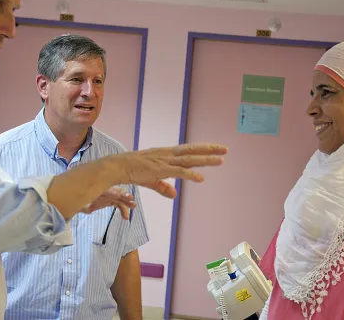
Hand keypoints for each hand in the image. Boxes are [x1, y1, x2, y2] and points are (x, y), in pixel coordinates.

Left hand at [79, 186, 135, 219]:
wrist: (82, 201)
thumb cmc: (81, 202)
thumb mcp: (82, 205)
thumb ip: (85, 207)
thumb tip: (88, 208)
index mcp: (98, 190)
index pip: (105, 189)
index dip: (111, 192)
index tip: (117, 195)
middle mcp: (106, 191)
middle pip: (116, 191)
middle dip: (123, 194)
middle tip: (130, 198)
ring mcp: (110, 195)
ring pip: (120, 198)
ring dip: (127, 202)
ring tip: (133, 206)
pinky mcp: (112, 200)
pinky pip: (120, 205)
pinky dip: (124, 210)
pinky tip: (126, 217)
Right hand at [109, 143, 227, 197]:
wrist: (118, 167)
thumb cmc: (132, 171)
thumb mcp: (151, 180)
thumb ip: (163, 187)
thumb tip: (174, 195)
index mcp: (166, 154)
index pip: (188, 150)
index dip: (203, 149)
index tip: (216, 149)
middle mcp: (168, 154)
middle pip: (193, 151)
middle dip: (210, 150)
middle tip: (226, 149)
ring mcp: (164, 161)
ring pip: (189, 160)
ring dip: (205, 160)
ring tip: (221, 160)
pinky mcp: (160, 170)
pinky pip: (178, 172)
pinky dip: (190, 175)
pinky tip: (201, 178)